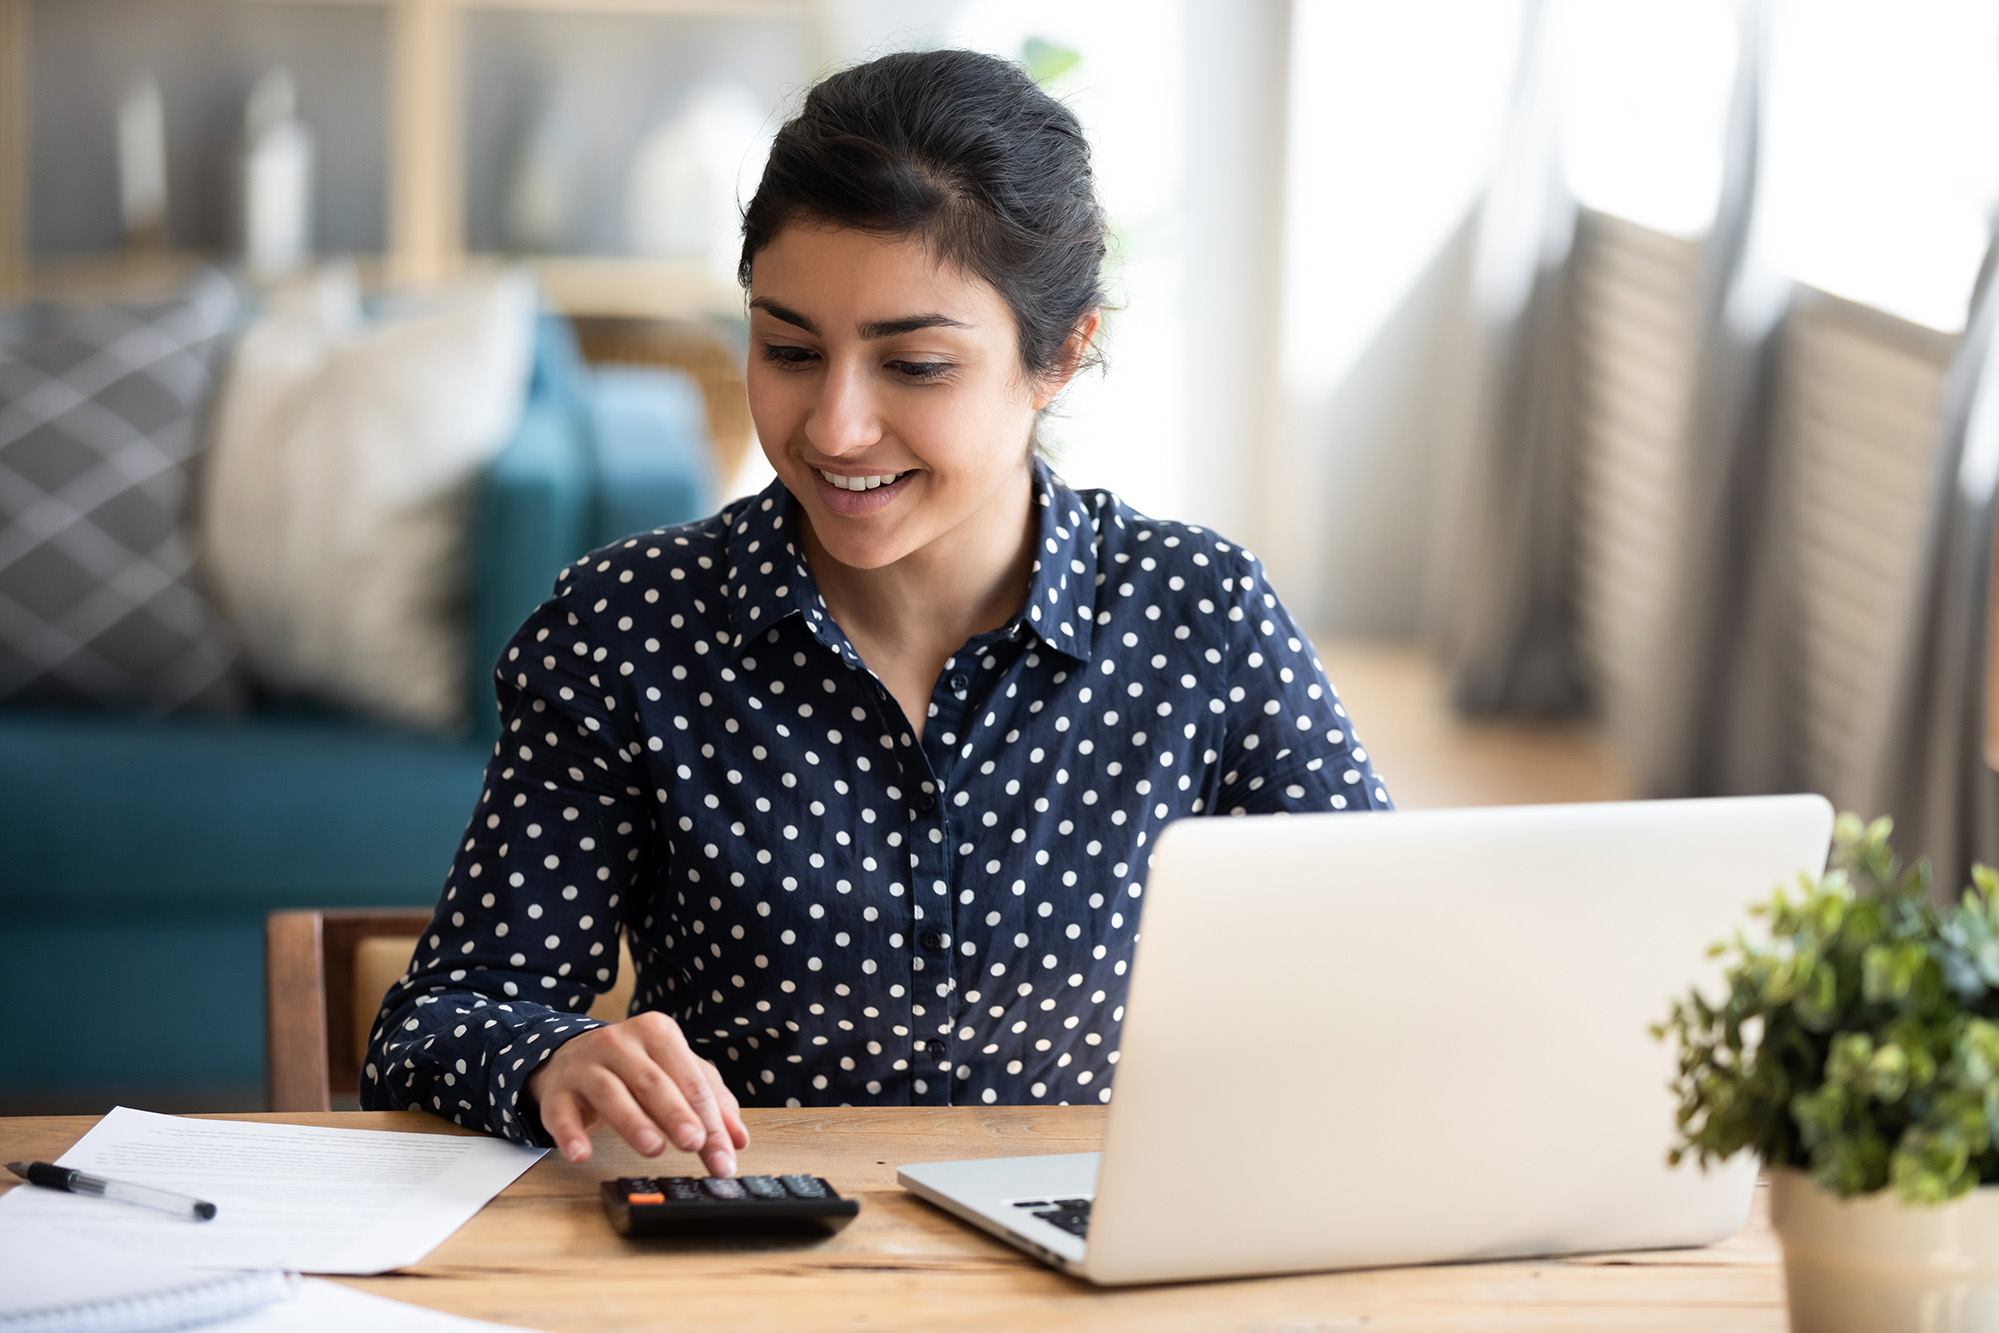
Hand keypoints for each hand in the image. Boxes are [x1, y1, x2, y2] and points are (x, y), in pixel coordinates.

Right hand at [525, 1012, 748, 1174]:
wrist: (571, 1056)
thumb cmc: (635, 1068)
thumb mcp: (676, 1073)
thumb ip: (711, 1101)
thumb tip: (738, 1139)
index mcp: (658, 1033)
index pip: (691, 1079)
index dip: (711, 1119)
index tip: (725, 1155)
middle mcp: (620, 1042)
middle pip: (653, 1082)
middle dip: (676, 1115)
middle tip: (695, 1144)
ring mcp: (586, 1065)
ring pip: (610, 1092)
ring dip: (633, 1122)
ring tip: (653, 1148)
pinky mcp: (557, 1090)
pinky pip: (562, 1112)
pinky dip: (571, 1134)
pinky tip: (581, 1154)